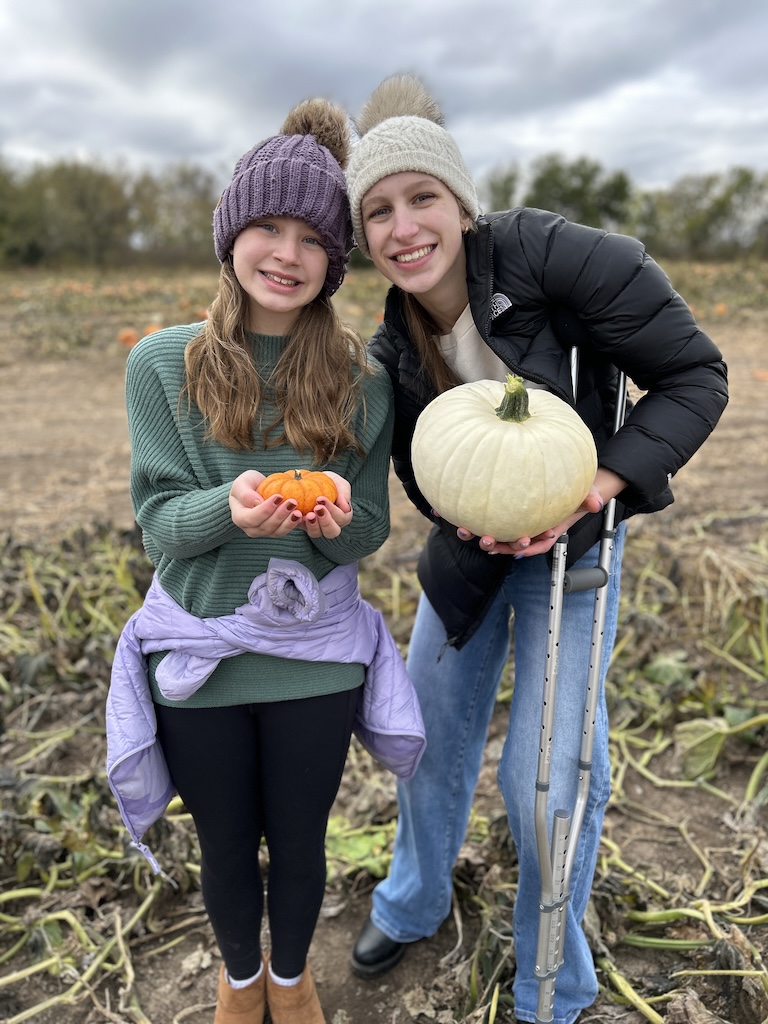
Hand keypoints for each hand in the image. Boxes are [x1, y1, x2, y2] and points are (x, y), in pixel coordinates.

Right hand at [229, 470, 303, 537]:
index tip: (278, 496)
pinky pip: (284, 530)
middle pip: (265, 527)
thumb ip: (245, 493)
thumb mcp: (242, 483)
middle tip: (293, 502)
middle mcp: (250, 529)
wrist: (254, 491)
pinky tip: (302, 516)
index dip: (265, 509)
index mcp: (239, 517)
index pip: (251, 518)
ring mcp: (263, 532)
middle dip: (280, 515)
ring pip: (276, 532)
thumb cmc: (247, 485)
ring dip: (289, 522)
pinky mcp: (274, 531)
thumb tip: (257, 502)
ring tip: (300, 511)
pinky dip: (293, 524)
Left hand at [301, 472, 352, 539]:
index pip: (341, 518)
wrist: (312, 480)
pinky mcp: (302, 525)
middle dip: (325, 521)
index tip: (321, 499)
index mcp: (342, 517)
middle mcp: (330, 525)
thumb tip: (346, 508)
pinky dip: (297, 522)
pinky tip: (295, 514)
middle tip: (316, 508)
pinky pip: (300, 527)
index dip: (333, 510)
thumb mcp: (340, 485)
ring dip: (312, 525)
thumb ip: (345, 495)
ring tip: (307, 514)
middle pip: (331, 532)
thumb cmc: (330, 483)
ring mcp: (316, 526)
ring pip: (316, 533)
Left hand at [456, 485, 605, 557]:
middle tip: (487, 540)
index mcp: (547, 530)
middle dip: (500, 545)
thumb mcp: (585, 494)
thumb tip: (597, 503)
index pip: (538, 544)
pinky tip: (461, 520)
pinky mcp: (504, 516)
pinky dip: (475, 522)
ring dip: (483, 537)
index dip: (528, 547)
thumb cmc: (574, 492)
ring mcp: (515, 525)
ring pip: (498, 536)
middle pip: (513, 544)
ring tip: (470, 533)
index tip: (520, 545)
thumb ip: (589, 498)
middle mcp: (529, 531)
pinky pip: (489, 522)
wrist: (562, 485)